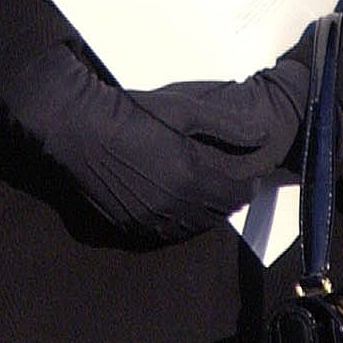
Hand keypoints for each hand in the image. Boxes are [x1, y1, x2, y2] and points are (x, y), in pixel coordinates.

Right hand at [0, 44, 294, 242]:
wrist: (78, 126)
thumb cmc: (130, 113)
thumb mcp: (183, 109)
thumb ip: (227, 126)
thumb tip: (264, 136)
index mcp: (192, 179)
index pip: (237, 194)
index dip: (247, 183)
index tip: (246, 171)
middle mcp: (175, 207)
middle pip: (217, 213)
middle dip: (226, 197)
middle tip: (224, 178)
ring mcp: (150, 220)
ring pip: (193, 226)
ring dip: (203, 211)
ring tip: (199, 189)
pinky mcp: (130, 225)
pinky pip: (165, 233)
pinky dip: (177, 221)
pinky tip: (172, 202)